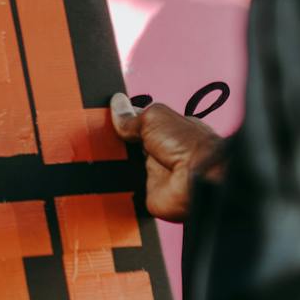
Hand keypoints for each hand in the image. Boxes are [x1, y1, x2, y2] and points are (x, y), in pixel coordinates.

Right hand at [109, 93, 223, 222]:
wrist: (197, 179)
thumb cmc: (189, 145)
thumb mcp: (154, 117)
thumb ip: (133, 116)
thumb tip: (117, 106)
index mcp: (166, 129)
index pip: (138, 122)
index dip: (121, 120)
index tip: (102, 117)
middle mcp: (161, 151)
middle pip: (127, 145)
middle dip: (114, 142)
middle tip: (102, 138)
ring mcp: (154, 173)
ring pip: (123, 167)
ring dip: (114, 163)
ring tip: (106, 157)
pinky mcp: (148, 193)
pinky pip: (125, 190)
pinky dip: (116, 186)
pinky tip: (112, 178)